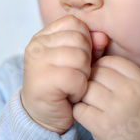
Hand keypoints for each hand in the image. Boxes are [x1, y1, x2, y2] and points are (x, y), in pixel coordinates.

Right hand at [20, 15, 106, 133]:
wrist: (44, 116)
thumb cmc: (63, 85)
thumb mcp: (78, 61)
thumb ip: (91, 45)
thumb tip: (103, 36)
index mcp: (43, 36)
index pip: (74, 23)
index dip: (85, 39)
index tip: (77, 58)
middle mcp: (37, 46)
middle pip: (79, 40)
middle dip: (86, 60)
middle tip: (76, 75)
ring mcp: (37, 62)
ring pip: (80, 58)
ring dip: (83, 76)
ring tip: (73, 85)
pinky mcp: (43, 81)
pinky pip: (76, 78)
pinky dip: (79, 90)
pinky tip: (70, 95)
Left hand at [73, 56, 139, 139]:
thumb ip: (125, 76)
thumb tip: (95, 58)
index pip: (111, 61)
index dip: (101, 67)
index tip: (100, 77)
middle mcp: (130, 92)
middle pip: (96, 73)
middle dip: (89, 80)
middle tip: (91, 91)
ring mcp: (116, 109)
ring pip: (85, 89)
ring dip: (82, 96)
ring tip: (89, 104)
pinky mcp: (103, 126)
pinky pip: (80, 109)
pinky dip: (80, 113)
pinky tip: (88, 117)